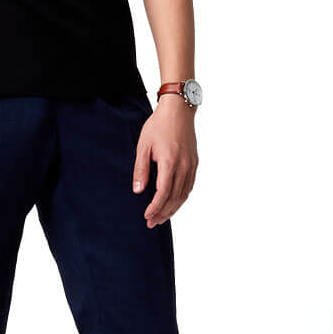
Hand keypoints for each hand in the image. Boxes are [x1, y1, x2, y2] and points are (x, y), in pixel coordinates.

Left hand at [133, 95, 197, 226]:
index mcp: (169, 162)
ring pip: (184, 195)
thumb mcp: (143, 146)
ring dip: (173, 209)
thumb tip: (138, 191)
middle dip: (162, 213)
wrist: (178, 110)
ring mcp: (191, 165)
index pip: (163, 193)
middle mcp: (183, 166)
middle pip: (174, 198)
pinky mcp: (194, 163)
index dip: (155, 207)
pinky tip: (174, 204)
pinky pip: (189, 186)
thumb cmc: (158, 125)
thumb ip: (141, 170)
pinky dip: (181, 198)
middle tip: (152, 223)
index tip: (146, 216)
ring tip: (162, 218)